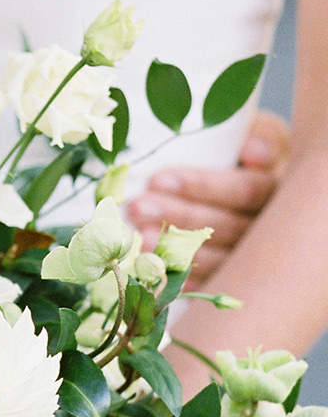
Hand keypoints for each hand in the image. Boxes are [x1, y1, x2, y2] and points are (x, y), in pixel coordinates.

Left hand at [126, 109, 290, 284]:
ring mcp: (255, 256)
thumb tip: (252, 150)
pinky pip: (212, 282)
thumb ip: (259, 133)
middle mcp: (272, 226)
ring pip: (218, 256)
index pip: (243, 190)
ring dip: (176, 248)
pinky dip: (183, 278)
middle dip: (180, 217)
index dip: (203, 186)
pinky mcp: (236, 276)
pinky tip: (156, 269)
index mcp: (278, 187)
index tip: (159, 180)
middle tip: (138, 207)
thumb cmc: (247, 153)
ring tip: (139, 237)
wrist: (256, 183)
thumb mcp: (258, 133)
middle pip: (227, 226)